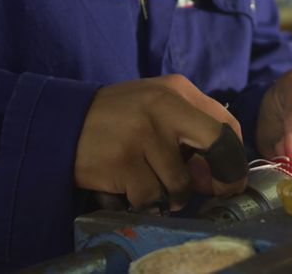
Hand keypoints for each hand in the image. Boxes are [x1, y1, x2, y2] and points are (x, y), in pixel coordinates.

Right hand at [74, 75, 247, 210]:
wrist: (59, 122)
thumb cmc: (116, 118)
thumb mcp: (155, 106)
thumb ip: (189, 130)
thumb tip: (217, 175)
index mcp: (177, 89)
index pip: (225, 123)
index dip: (233, 156)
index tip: (228, 176)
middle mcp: (164, 106)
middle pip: (217, 143)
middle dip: (223, 175)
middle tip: (216, 191)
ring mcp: (143, 134)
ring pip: (180, 182)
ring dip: (170, 195)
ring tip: (151, 185)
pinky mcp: (123, 161)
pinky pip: (150, 196)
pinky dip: (143, 201)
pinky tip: (129, 189)